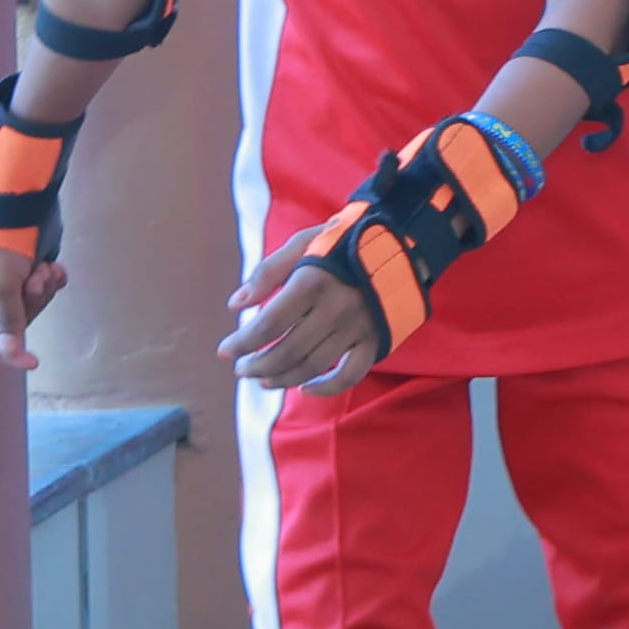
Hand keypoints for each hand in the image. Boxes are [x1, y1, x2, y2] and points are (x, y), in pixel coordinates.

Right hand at [0, 238, 64, 369]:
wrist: (21, 199)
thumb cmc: (3, 240)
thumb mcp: (2, 283)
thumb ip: (7, 319)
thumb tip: (9, 354)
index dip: (5, 354)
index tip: (33, 361)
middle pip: (16, 322)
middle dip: (32, 304)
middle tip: (37, 281)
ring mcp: (13, 277)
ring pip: (35, 303)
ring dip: (44, 288)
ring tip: (45, 268)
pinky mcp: (33, 264)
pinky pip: (47, 285)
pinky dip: (54, 279)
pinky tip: (56, 267)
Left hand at [221, 248, 386, 395]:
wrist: (402, 241)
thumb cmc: (344, 240)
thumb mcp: (303, 242)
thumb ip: (267, 272)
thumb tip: (235, 305)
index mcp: (313, 282)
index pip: (268, 324)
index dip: (243, 342)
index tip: (225, 350)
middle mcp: (335, 309)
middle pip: (287, 351)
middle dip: (258, 365)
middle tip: (242, 369)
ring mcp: (357, 328)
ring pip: (313, 366)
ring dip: (282, 378)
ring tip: (263, 380)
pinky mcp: (376, 340)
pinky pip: (350, 374)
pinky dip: (326, 388)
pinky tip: (305, 388)